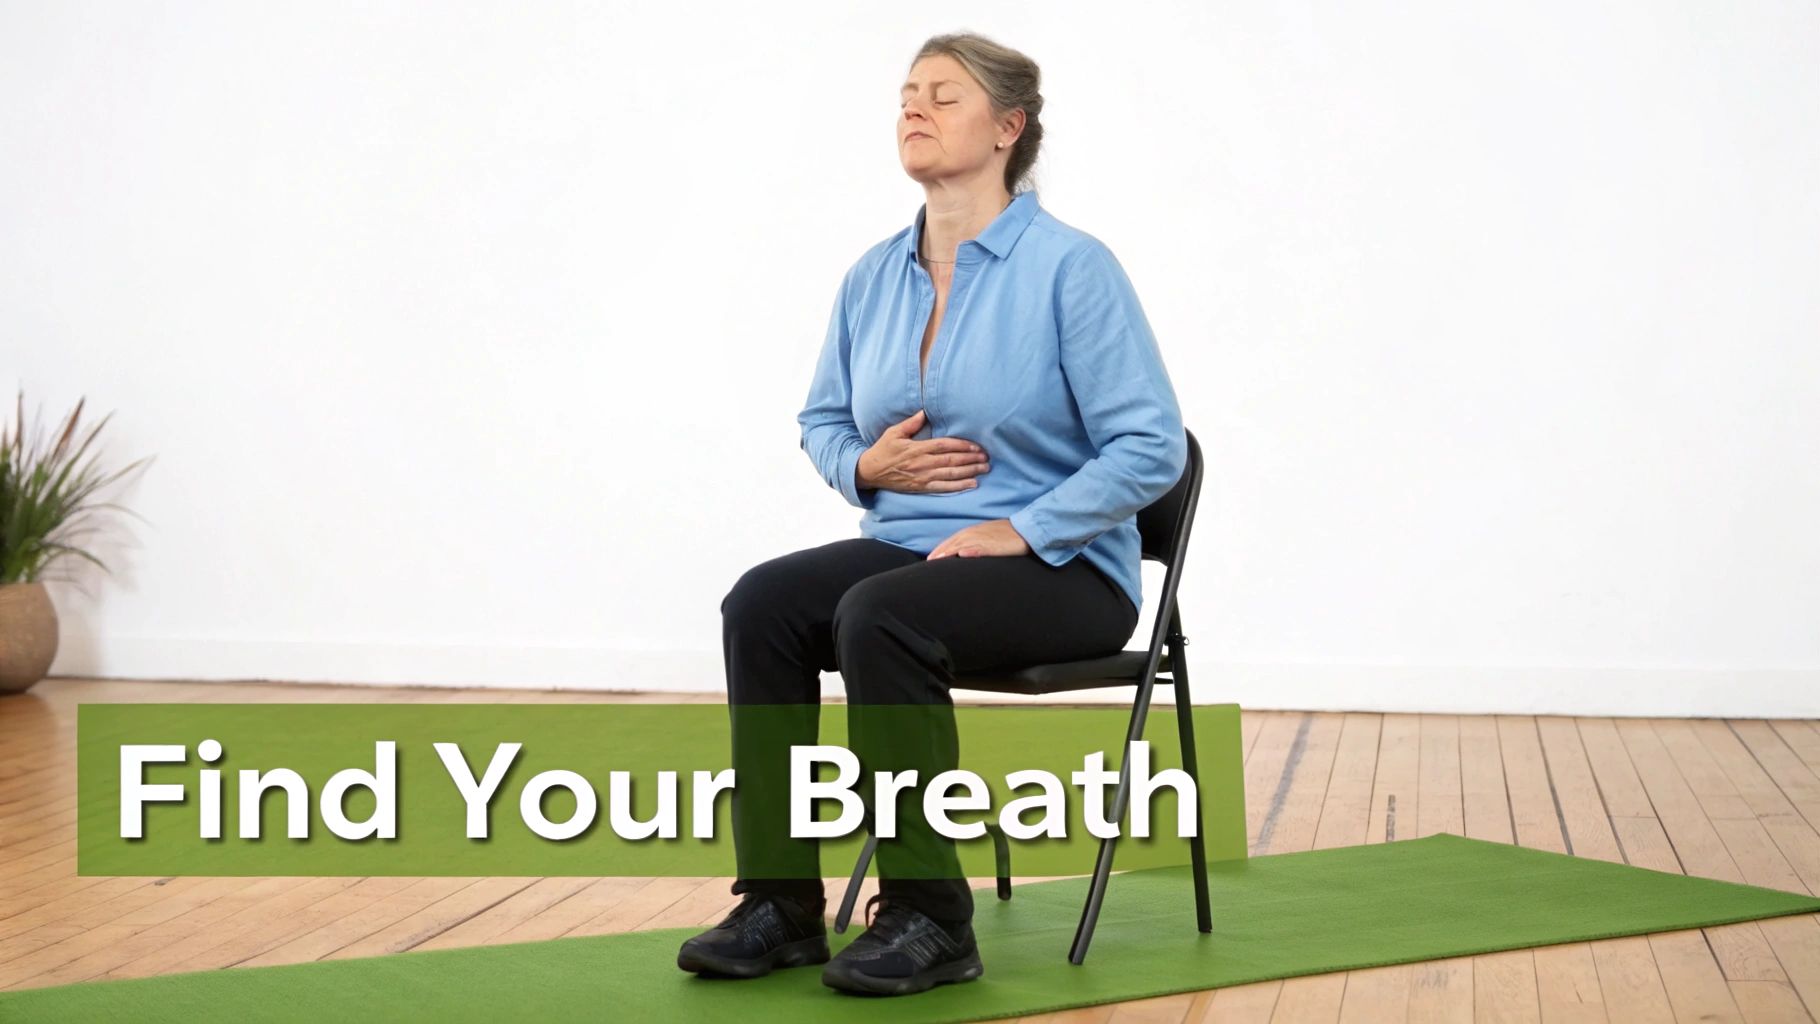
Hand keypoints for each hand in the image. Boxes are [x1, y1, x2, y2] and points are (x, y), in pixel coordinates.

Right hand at [856, 410, 990, 493]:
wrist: (870, 472)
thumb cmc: (883, 450)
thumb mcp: (893, 433)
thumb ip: (910, 423)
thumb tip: (924, 411)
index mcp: (917, 448)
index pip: (944, 445)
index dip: (962, 445)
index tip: (976, 446)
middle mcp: (922, 463)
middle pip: (952, 460)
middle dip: (971, 459)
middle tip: (987, 457)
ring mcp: (922, 477)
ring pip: (951, 474)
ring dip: (969, 472)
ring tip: (984, 469)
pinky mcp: (921, 488)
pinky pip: (943, 488)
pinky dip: (958, 487)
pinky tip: (972, 484)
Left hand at [927, 519, 1030, 558]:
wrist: (1026, 530)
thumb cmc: (1007, 535)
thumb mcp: (988, 537)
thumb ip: (975, 543)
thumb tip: (962, 553)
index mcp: (973, 531)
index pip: (953, 540)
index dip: (941, 548)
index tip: (930, 558)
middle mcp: (976, 533)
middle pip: (954, 542)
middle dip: (941, 552)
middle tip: (929, 562)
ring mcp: (985, 538)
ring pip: (964, 544)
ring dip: (950, 551)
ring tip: (938, 559)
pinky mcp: (995, 545)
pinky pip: (981, 547)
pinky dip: (972, 550)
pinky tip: (963, 554)